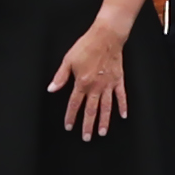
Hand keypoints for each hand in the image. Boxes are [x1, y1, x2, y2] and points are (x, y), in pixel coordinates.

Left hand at [52, 20, 132, 139]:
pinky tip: (123, 116)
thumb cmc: (87, 46)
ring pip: (106, 107)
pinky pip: (121, 96)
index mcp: (82, 83)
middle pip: (91, 110)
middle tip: (86, 138)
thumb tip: (51, 89)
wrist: (106, 36)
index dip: (71, 116)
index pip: (75, 104)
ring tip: (102, 133)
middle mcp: (96, 87)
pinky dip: (122, 106)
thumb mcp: (68, 60)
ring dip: (104, 121)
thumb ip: (60, 76)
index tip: (69, 127)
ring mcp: (109, 85)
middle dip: (88, 125)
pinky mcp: (118, 80)